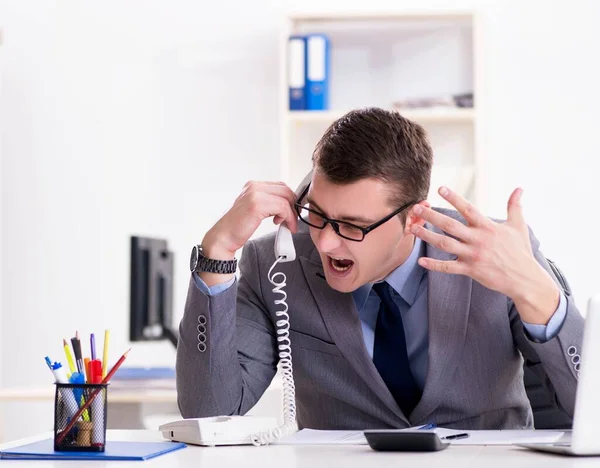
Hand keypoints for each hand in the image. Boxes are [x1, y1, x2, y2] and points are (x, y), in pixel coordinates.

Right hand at [202, 181, 298, 259]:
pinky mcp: (257, 205)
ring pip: (286, 198)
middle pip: (285, 190)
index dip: (290, 199)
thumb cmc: (238, 226)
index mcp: (252, 186)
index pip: (280, 186)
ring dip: (291, 213)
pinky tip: (284, 225)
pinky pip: (283, 207)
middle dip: (293, 205)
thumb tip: (288, 204)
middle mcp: (253, 187)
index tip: (292, 211)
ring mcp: (255, 194)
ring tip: (287, 224)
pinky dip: (288, 218)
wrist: (224, 237)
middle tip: (292, 218)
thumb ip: (268, 202)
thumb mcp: (254, 208)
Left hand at [408, 187, 559, 323]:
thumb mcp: (518, 226)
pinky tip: (421, 261)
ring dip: (427, 236)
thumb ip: (514, 206)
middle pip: (450, 225)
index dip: (454, 198)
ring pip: (445, 244)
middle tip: (416, 208)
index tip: (440, 188)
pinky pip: (448, 267)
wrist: (525, 278)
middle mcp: (478, 239)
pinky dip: (434, 265)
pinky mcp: (470, 270)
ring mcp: (473, 255)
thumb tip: (519, 188)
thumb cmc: (520, 251)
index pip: (468, 209)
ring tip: (412, 229)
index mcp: (488, 227)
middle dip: (431, 216)